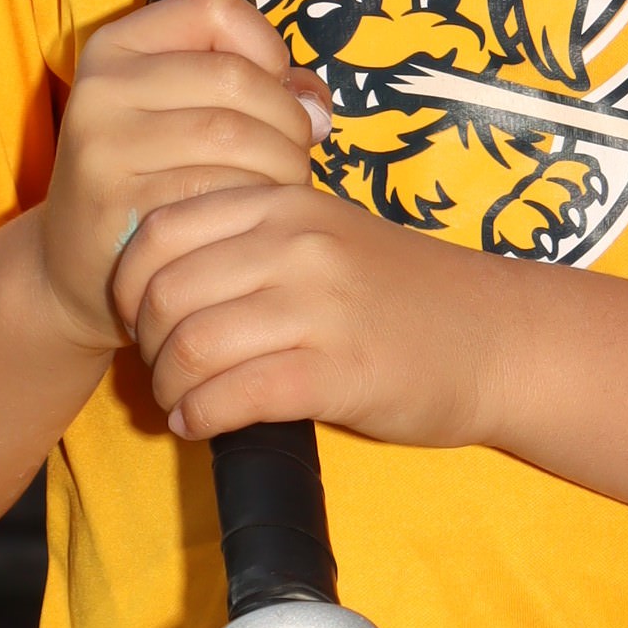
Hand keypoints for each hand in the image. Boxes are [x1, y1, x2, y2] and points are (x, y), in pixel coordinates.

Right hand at [38, 0, 327, 356]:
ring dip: (282, 168)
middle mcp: (102, 89)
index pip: (217, 9)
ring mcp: (106, 147)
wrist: (77, 266)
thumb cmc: (151, 179)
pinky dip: (255, 206)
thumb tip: (317, 109)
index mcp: (117, 47)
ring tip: (278, 190)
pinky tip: (250, 221)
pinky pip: (220, 193)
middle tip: (294, 157)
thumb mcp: (182, 111)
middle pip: (237, 78)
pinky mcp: (122, 206)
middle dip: (288, 121)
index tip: (272, 90)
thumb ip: (257, 85)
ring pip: (235, 136)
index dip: (266, 47)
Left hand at [116, 165, 508, 451]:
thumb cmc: (403, 294)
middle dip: (147, 344)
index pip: (161, 229)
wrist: (498, 338)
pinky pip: (234, 395)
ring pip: (191, 345)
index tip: (141, 319)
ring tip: (182, 401)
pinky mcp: (338, 372)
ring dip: (170, 386)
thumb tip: (157, 276)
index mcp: (285, 203)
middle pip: (165, 292)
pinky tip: (203, 424)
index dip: (129, 283)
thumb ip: (252, 239)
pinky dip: (201, 417)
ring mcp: (319, 307)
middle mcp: (297, 245)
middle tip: (163, 370)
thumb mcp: (326, 234)